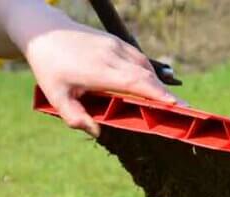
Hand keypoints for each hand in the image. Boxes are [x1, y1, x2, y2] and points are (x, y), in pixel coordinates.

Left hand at [18, 21, 179, 135]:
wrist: (44, 31)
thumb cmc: (49, 65)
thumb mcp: (55, 96)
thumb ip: (75, 117)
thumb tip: (97, 132)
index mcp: (99, 70)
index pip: (136, 83)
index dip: (157, 95)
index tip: (176, 107)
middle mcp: (112, 56)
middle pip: (147, 76)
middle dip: (166, 94)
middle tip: (185, 112)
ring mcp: (116, 47)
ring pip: (145, 67)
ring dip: (158, 85)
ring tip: (169, 104)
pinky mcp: (117, 43)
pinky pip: (139, 60)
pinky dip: (148, 74)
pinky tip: (151, 87)